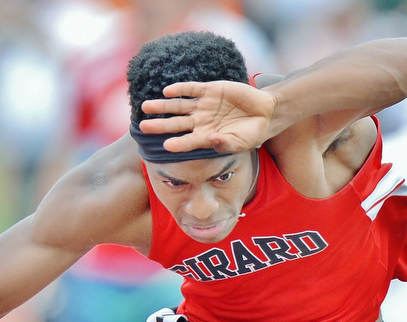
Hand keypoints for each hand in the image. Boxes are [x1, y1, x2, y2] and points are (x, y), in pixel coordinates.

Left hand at [139, 80, 275, 153]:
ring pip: (178, 106)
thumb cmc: (251, 133)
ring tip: (145, 107)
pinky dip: (180, 89)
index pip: (187, 142)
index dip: (177, 144)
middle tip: (142, 127)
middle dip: (159, 125)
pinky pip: (191, 89)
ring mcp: (203, 105)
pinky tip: (167, 91)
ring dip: (162, 106)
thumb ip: (224, 143)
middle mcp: (200, 122)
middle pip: (175, 124)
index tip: (165, 146)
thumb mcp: (239, 143)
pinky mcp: (210, 90)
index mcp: (205, 137)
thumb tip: (209, 139)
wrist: (265, 113)